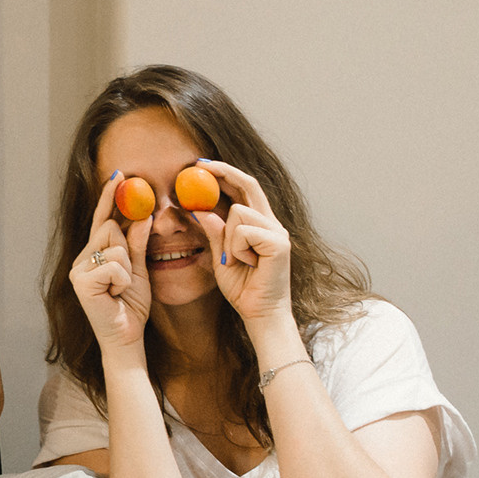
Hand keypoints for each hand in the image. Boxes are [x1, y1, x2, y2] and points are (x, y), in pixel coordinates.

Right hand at [69, 172, 150, 352]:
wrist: (126, 336)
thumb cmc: (131, 305)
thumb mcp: (139, 270)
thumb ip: (137, 243)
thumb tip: (142, 216)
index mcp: (95, 252)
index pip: (103, 219)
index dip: (110, 196)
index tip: (119, 174)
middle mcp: (82, 257)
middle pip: (109, 228)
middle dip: (127, 248)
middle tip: (127, 276)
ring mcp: (78, 269)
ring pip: (114, 246)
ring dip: (127, 268)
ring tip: (121, 289)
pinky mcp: (80, 281)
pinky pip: (114, 264)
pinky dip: (123, 279)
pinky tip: (116, 294)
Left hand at [190, 159, 292, 325]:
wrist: (260, 313)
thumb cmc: (243, 288)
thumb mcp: (220, 256)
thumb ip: (214, 232)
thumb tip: (199, 208)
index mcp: (260, 224)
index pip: (245, 190)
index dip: (226, 174)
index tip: (202, 164)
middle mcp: (272, 224)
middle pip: (249, 185)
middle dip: (224, 172)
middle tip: (200, 165)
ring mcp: (278, 232)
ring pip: (238, 213)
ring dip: (227, 238)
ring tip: (236, 261)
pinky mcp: (279, 244)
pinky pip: (243, 232)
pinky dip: (236, 249)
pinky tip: (246, 264)